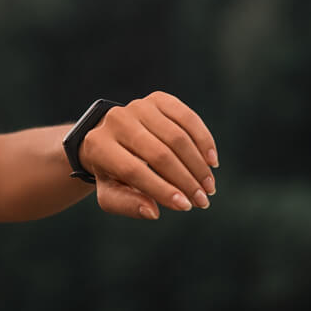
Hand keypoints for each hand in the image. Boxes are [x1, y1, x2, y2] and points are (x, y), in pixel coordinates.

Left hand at [78, 91, 217, 219]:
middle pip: (159, 154)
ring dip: (198, 165)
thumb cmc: (113, 172)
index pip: (133, 170)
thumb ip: (127, 204)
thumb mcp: (111, 193)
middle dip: (185, 181)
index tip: (185, 207)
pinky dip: (203, 140)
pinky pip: (187, 118)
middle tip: (202, 201)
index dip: (161, 190)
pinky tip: (211, 161)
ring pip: (177, 137)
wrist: (112, 136)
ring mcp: (138, 106)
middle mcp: (116, 120)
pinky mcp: (157, 99)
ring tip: (208, 187)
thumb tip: (153, 211)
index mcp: (99, 146)